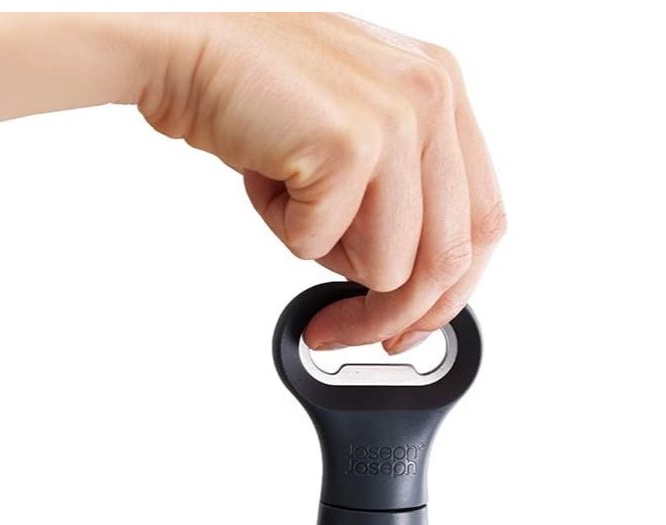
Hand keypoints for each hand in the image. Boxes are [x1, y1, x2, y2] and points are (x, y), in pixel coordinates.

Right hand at [140, 13, 504, 352]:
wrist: (183, 54)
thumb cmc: (262, 97)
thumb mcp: (360, 136)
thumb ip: (404, 195)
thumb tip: (414, 289)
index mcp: (445, 92)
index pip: (482, 225)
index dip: (449, 295)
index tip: (409, 328)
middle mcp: (434, 96)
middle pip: (447, 259)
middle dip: (391, 315)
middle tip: (343, 330)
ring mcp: (397, 117)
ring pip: (391, 267)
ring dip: (328, 259)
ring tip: (294, 200)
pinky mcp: (350, 142)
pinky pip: (327, 248)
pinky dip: (288, 234)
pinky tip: (272, 181)